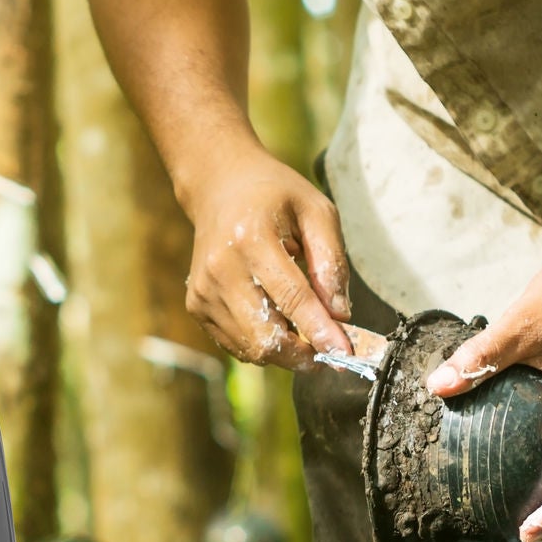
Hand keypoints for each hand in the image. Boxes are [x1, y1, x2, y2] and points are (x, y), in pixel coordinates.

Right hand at [181, 148, 352, 369]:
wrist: (218, 187)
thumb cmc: (274, 196)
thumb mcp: (316, 212)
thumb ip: (331, 262)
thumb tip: (340, 314)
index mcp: (251, 239)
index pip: (291, 298)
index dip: (321, 331)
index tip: (345, 354)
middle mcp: (220, 269)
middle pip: (265, 334)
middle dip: (302, 354)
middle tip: (329, 353)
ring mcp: (203, 290)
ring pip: (250, 347)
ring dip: (284, 352)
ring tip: (305, 337)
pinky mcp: (196, 304)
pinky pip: (234, 343)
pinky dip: (262, 345)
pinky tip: (277, 326)